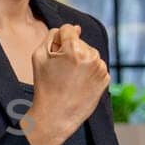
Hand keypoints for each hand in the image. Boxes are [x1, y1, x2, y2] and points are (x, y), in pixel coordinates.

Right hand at [22, 24, 108, 144]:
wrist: (55, 116)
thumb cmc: (44, 86)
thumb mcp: (39, 56)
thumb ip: (53, 36)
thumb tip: (76, 28)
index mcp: (74, 49)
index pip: (69, 29)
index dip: (59, 40)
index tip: (55, 54)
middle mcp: (91, 56)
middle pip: (80, 42)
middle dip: (71, 51)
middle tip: (61, 71)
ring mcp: (100, 68)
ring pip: (89, 53)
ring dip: (81, 60)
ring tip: (70, 78)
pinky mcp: (106, 79)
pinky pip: (96, 66)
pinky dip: (89, 71)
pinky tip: (78, 83)